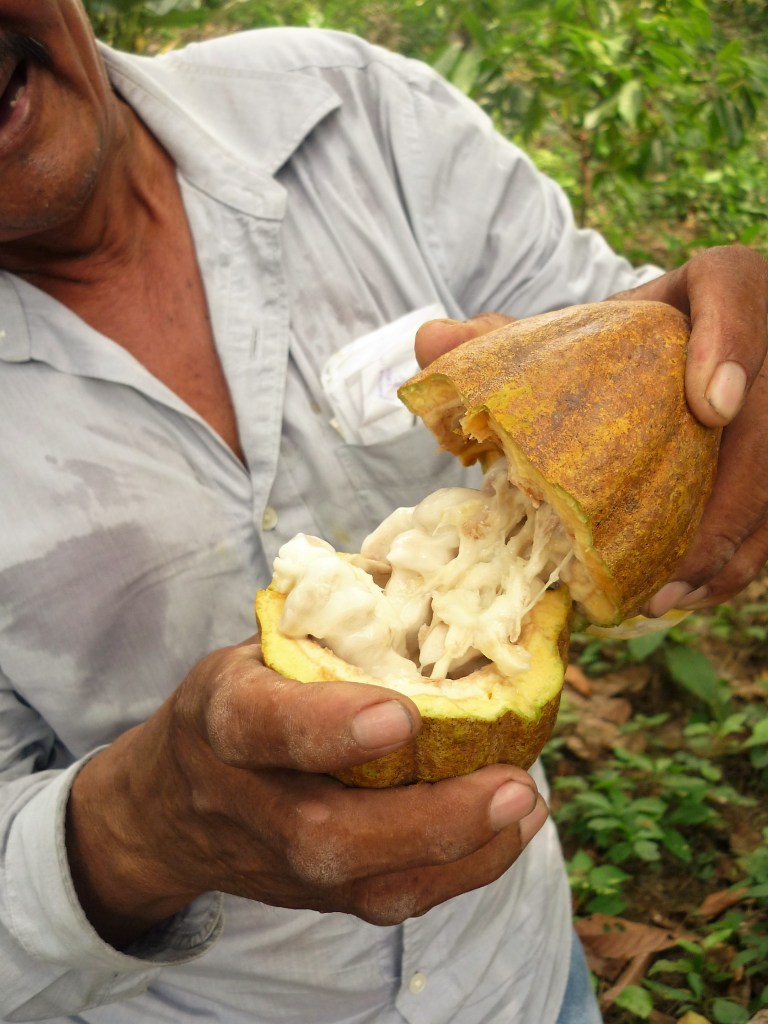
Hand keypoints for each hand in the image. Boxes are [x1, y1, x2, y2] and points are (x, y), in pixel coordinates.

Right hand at [66, 640, 547, 946]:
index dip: (327, 727)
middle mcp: (247, 799)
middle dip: (424, 819)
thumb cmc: (238, 700)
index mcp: (224, 718)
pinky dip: (462, 872)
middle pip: (323, 834)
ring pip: (365, 882)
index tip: (400, 715)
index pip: (261, 727)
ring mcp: (280, 861)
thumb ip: (331, 629)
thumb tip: (441, 570)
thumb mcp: (260, 648)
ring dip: (459, 852)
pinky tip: (513, 829)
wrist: (172, 806)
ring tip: (527, 803)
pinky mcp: (316, 895)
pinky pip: (390, 900)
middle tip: (510, 784)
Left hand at [416, 244, 767, 611]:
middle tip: (672, 564)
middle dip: (733, 499)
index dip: (734, 341)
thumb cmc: (624, 342)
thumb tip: (427, 342)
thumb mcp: (578, 332)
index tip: (709, 406)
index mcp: (719, 289)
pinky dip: (735, 559)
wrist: (680, 345)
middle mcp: (762, 343)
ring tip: (667, 596)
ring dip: (732, 547)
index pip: (741, 291)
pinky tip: (685, 595)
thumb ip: (509, 339)